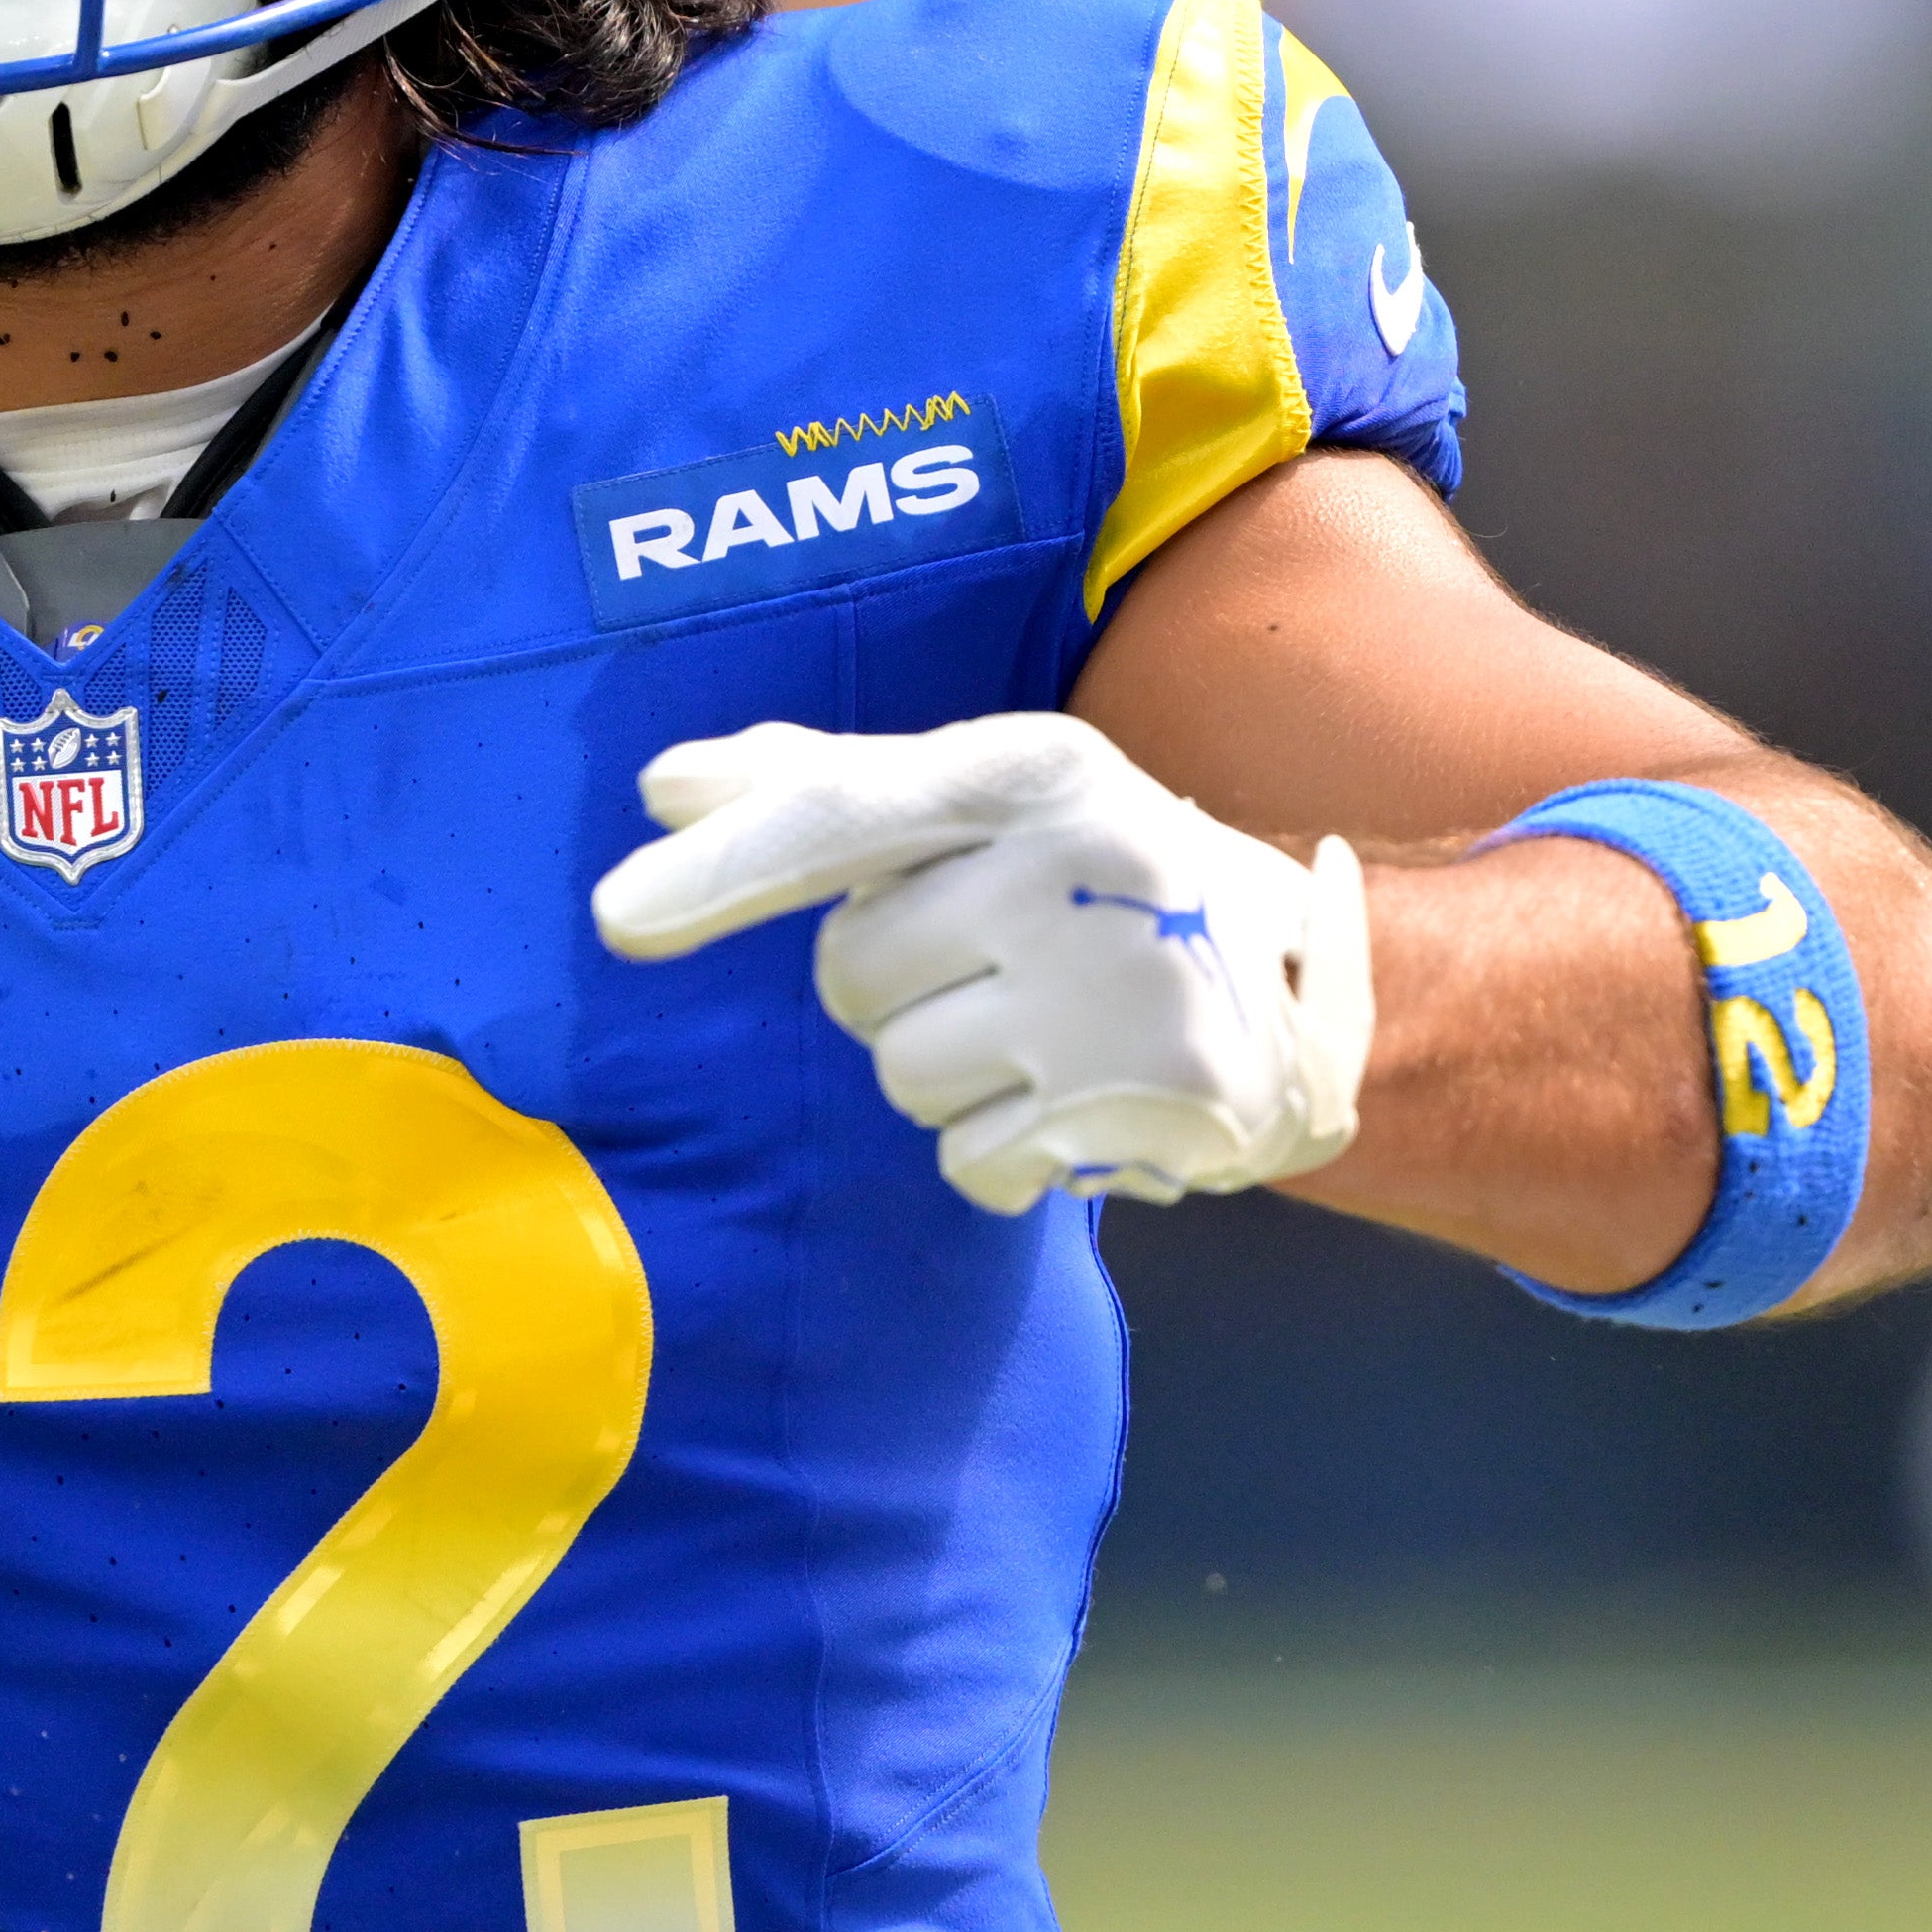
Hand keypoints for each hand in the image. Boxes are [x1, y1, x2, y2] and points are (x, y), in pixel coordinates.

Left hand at [590, 712, 1369, 1213]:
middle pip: (852, 972)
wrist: (1315, 989)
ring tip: (1046, 1030)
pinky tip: (1080, 1098)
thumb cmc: (1096, 878)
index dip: (726, 870)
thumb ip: (822, 786)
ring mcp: (1127, 993)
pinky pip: (971, 1162)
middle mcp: (1086, 867)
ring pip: (902, 1076)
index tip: (616, 918)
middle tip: (999, 962)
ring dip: (947, 1073)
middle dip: (893, 985)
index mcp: (1036, 768)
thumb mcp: (986, 800)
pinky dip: (1006, 1150)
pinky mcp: (1162, 1106)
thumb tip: (661, 788)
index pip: (847, 818)